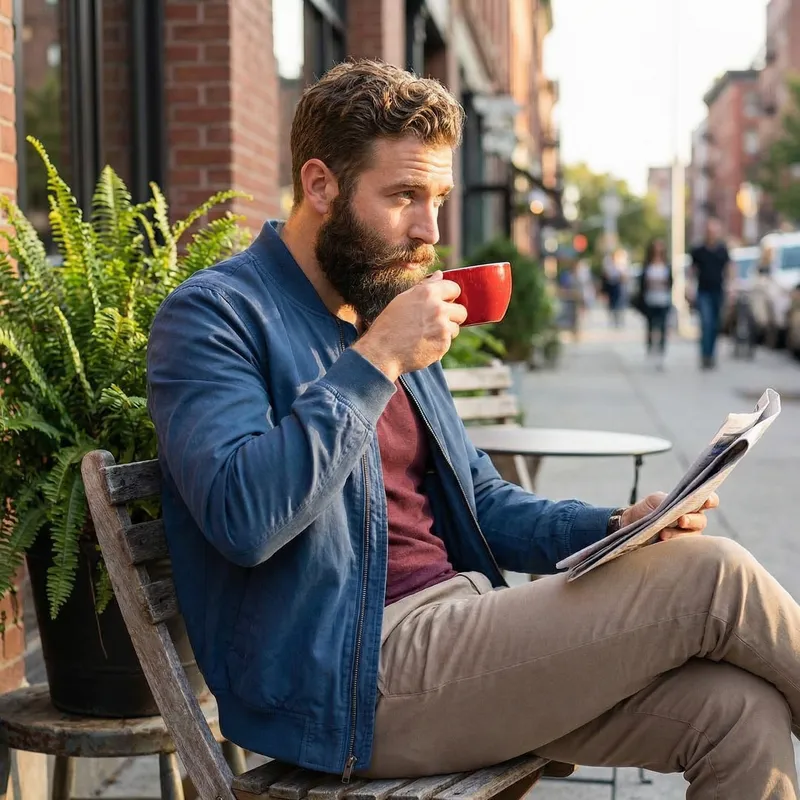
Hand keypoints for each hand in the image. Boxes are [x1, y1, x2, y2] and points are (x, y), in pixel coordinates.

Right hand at [352, 271, 467, 380]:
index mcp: (427, 292)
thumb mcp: (403, 299)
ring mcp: (442, 326)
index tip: (445, 302)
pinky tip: (424, 344)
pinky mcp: (443, 343)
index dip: (450, 296)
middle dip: (452, 316)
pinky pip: (449, 342)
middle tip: (436, 322)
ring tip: (427, 334)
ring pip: (456, 327)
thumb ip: (424, 286)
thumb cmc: (389, 325)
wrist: (382, 352)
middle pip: (461, 310)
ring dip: (446, 331)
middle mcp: (438, 307)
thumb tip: (440, 274)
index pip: (454, 288)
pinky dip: (439, 344)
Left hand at [620, 491, 719, 540]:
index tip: (706, 501)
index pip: (708, 501)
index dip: (710, 500)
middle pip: (701, 521)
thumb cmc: (646, 511)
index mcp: (690, 505)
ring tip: (663, 534)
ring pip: (692, 537)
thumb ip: (666, 500)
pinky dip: (672, 545)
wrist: (631, 526)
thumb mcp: (654, 501)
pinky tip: (661, 542)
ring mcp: (688, 536)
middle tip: (681, 520)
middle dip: (692, 520)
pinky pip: (682, 549)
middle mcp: (693, 521)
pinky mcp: (680, 550)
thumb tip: (676, 506)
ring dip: (678, 535)